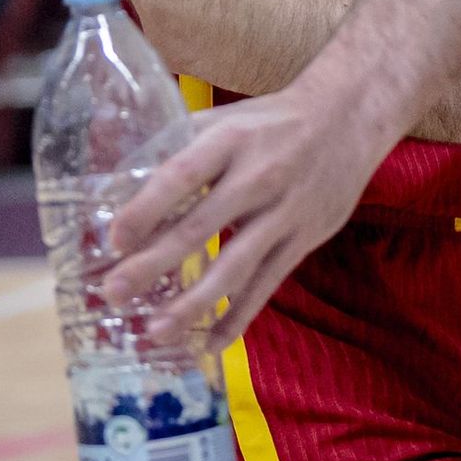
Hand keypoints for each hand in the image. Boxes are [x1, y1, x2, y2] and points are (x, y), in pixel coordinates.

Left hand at [105, 71, 383, 348]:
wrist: (349, 118)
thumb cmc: (271, 121)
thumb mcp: (226, 117)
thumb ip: (177, 143)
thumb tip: (112, 168)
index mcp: (231, 139)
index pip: (182, 175)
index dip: (147, 208)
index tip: (114, 239)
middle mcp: (259, 175)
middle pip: (200, 227)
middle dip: (154, 264)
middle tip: (113, 294)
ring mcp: (285, 211)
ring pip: (235, 266)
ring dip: (192, 303)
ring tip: (154, 332)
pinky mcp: (304, 239)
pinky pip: (267, 285)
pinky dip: (239, 316)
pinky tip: (211, 343)